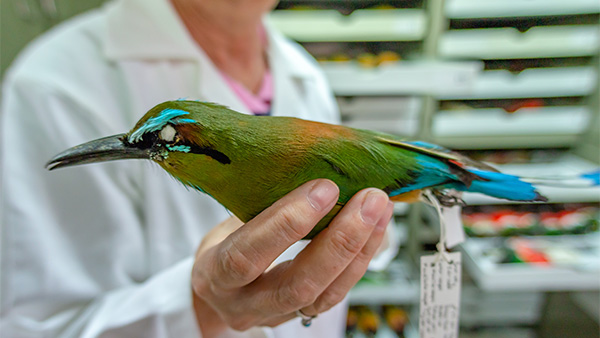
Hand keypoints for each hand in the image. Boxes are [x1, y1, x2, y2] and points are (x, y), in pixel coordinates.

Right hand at [191, 179, 392, 335]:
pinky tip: (376, 230)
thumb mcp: (226, 222)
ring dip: (359, 249)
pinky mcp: (302, 316)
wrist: (220, 290)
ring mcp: (275, 315)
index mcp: (215, 274)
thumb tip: (307, 162)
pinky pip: (336, 294)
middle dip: (339, 241)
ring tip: (380, 210)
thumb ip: (259, 204)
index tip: (324, 189)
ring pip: (324, 295)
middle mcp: (244, 303)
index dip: (286, 224)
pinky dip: (360, 260)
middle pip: (297, 284)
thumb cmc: (223, 244)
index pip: (247, 256)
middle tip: (368, 201)